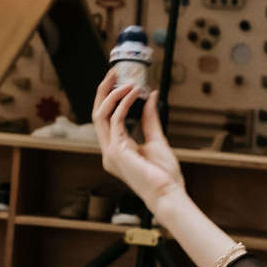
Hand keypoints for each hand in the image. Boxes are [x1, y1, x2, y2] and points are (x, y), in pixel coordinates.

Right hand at [93, 74, 184, 213]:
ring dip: (113, 95)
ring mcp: (109, 152)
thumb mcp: (157, 139)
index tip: (120, 81)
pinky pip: (115, 120)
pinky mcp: (116, 151)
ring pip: (100, 115)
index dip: (110, 99)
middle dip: (104, 92)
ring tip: (127, 82)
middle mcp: (109, 150)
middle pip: (97, 114)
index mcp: (116, 150)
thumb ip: (150, 119)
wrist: (168, 193)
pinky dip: (124, 104)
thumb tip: (151, 96)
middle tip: (113, 73)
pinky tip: (134, 94)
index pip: (106, 119)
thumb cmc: (164, 174)